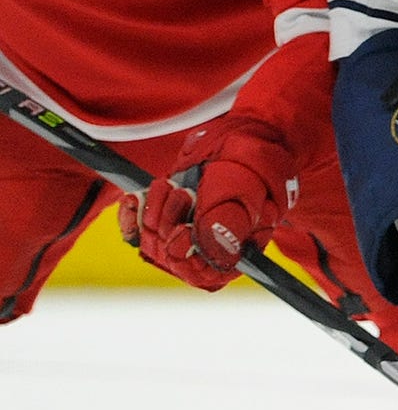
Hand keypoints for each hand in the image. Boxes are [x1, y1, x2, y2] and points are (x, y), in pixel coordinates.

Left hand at [117, 116, 296, 290]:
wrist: (240, 135)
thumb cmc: (254, 161)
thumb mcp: (247, 187)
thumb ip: (230, 220)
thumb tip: (213, 252)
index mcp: (238, 250)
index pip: (202, 274)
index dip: (184, 257)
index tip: (182, 230)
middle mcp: (209, 248)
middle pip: (170, 258)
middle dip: (167, 225)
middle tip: (183, 193)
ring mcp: (185, 233)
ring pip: (150, 242)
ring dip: (153, 211)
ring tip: (173, 186)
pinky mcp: (165, 218)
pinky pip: (134, 231)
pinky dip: (130, 214)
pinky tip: (136, 198)